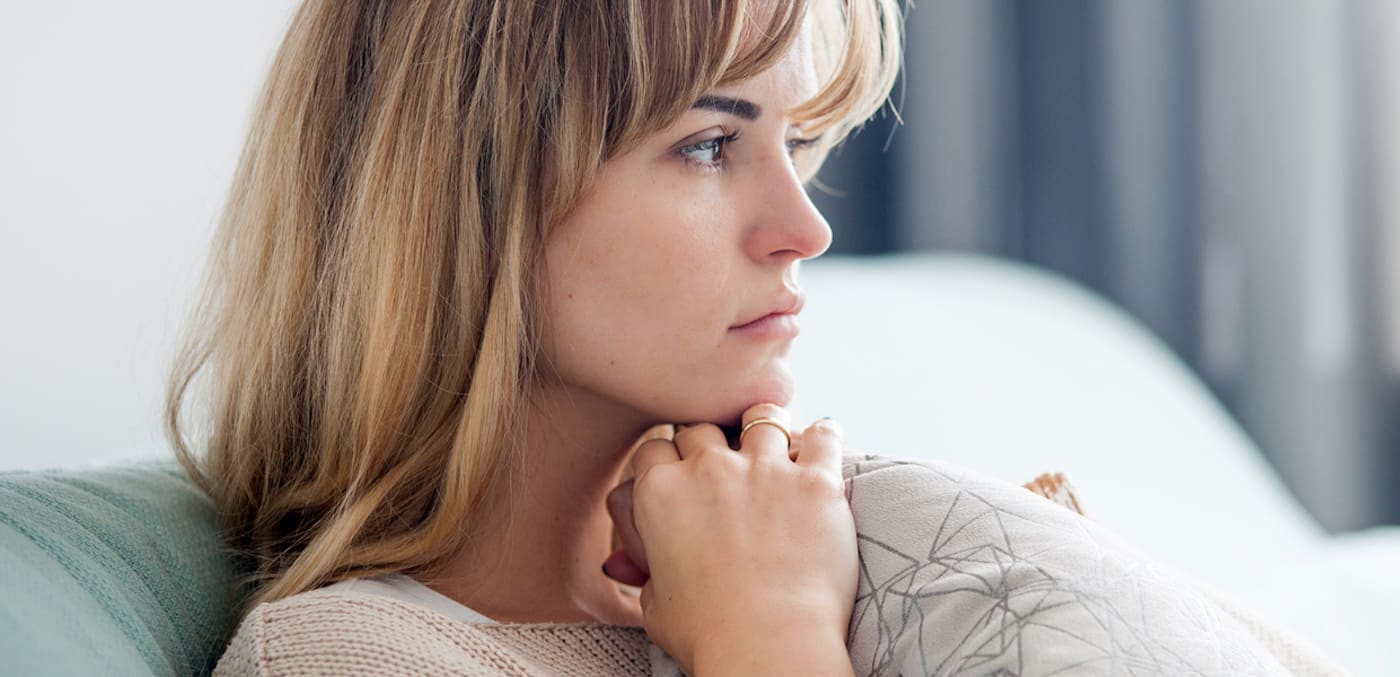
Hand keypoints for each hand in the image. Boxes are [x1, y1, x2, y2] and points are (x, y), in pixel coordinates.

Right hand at [611, 404, 855, 673]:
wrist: (767, 646)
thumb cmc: (708, 634)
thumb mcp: (654, 606)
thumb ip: (645, 574)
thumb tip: (636, 566)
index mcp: (660, 493)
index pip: (654, 448)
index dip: (667, 459)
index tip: (679, 471)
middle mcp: (708, 469)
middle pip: (702, 428)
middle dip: (710, 442)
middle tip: (724, 464)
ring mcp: (764, 469)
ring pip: (760, 418)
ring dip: (764, 430)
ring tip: (774, 446)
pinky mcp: (815, 481)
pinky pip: (824, 436)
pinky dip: (824, 437)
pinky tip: (823, 444)